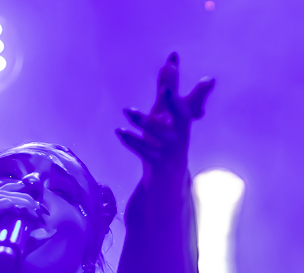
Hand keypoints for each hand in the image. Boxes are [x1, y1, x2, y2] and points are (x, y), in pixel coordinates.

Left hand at [116, 53, 213, 176]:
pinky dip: (133, 142)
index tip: (173, 59)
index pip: (184, 97)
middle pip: (182, 115)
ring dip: (144, 122)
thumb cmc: (166, 142)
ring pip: (160, 134)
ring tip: (127, 110)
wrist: (168, 183)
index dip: (177, 80)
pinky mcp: (160, 164)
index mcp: (181, 120)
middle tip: (165, 89)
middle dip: (173, 101)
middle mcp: (180, 133)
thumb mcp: (165, 114)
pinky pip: (147, 153)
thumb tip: (171, 58)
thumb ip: (168, 88)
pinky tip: (119, 131)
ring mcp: (172, 150)